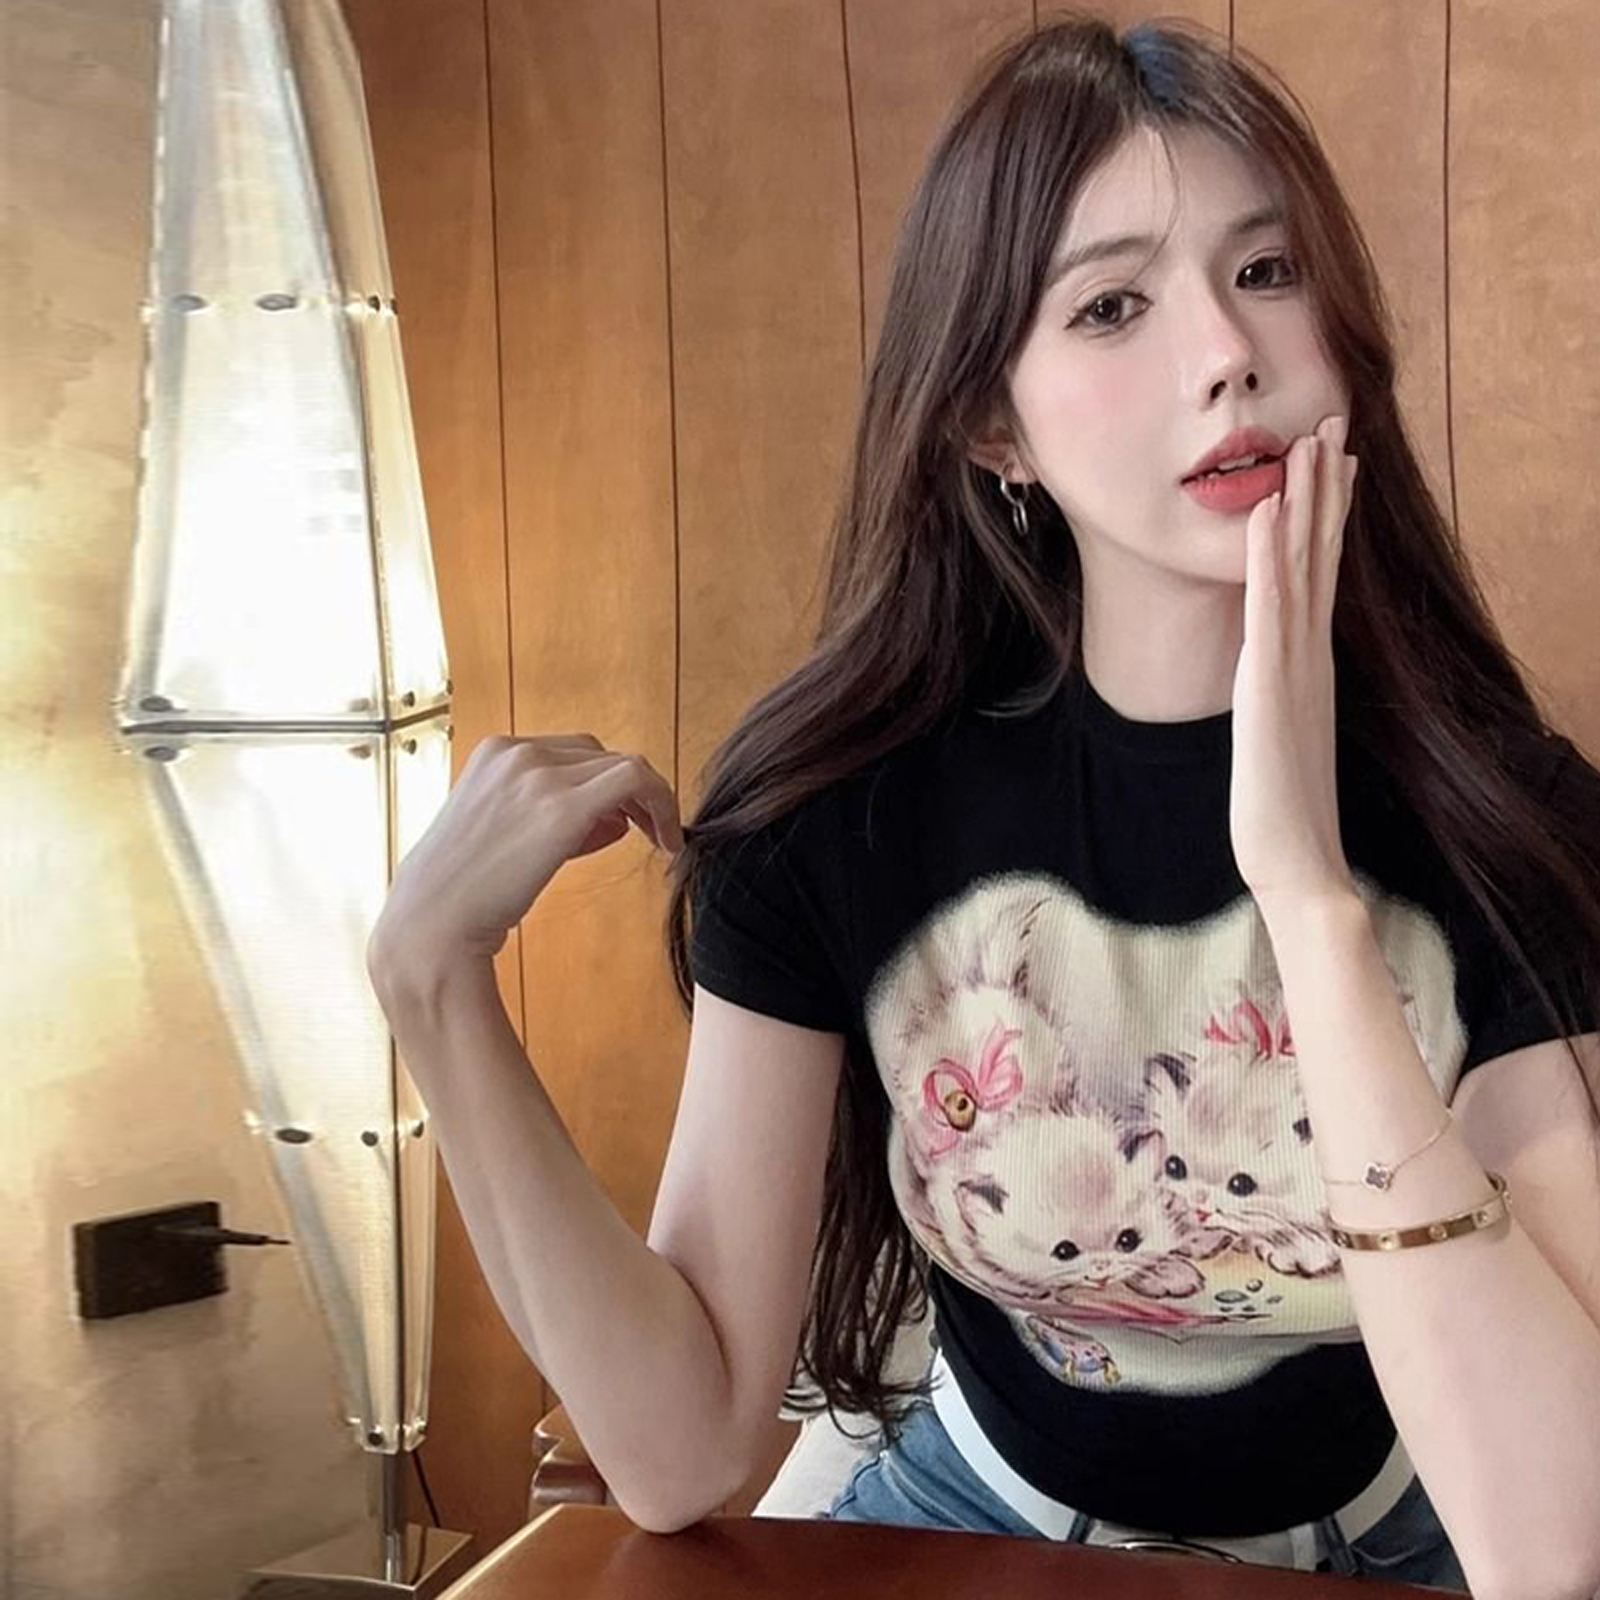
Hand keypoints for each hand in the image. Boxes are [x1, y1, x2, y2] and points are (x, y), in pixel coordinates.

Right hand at [368, 733, 685, 969]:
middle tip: (648, 833)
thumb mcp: (501, 835)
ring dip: (652, 800)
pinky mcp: (561, 807)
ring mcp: (537, 775)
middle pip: (599, 755)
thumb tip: (614, 818)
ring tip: (662, 840)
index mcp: (494, 752)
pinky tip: (669, 842)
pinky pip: (636, 781)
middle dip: (628, 792)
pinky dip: (662, 805)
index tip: (621, 822)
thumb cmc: (464, 892)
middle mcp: (516, 752)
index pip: (570, 753)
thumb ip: (549, 815)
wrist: (433, 922)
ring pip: (624, 766)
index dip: (601, 785)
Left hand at [1229, 414, 1359, 909]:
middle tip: (1334, 422)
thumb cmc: (1285, 810)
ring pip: (1302, 567)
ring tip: (1310, 439)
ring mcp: (1293, 665)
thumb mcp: (1283, 736)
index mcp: (1310, 664)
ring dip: (1305, 501)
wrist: (1298, 861)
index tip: (1335, 463)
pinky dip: (1272, 555)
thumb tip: (1275, 676)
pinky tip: (1270, 510)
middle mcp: (1309, 655)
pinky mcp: (1269, 684)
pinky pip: (1271, 606)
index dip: (1329, 516)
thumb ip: (1283, 700)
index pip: (1323, 575)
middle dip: (1326, 488)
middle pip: (1321, 556)